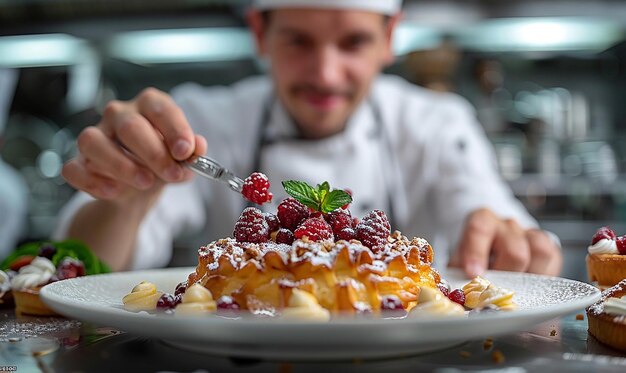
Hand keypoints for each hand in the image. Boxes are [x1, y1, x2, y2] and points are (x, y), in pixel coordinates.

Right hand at [63, 88, 206, 202]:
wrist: (142, 187)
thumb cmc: (163, 162)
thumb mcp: (182, 159)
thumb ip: (192, 153)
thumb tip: (198, 146)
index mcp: (148, 106)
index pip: (160, 107)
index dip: (174, 129)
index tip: (186, 151)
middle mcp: (118, 115)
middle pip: (129, 126)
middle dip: (153, 152)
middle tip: (171, 173)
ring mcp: (95, 136)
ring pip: (93, 141)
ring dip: (121, 165)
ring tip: (145, 183)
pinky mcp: (78, 162)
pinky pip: (74, 168)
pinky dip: (92, 182)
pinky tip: (114, 192)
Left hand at [450, 208, 561, 277]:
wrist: (492, 245)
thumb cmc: (474, 255)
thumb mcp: (459, 260)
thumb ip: (457, 273)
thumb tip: (459, 293)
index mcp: (482, 220)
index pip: (479, 229)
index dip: (476, 252)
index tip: (473, 273)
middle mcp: (508, 225)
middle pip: (514, 250)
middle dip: (505, 275)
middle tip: (495, 288)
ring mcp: (530, 234)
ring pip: (540, 251)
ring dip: (527, 275)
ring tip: (514, 285)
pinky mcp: (550, 247)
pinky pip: (553, 260)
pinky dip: (542, 276)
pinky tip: (529, 284)